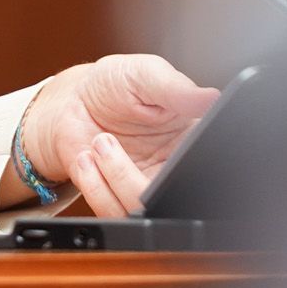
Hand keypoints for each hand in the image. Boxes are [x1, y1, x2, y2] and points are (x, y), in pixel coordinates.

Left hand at [21, 55, 218, 216]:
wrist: (74, 100)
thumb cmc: (115, 84)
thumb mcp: (147, 75)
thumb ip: (177, 89)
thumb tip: (212, 97)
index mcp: (192, 143)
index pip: (210, 171)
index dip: (192, 167)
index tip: (169, 147)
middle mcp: (171, 172)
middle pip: (175, 201)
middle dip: (142, 178)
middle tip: (111, 140)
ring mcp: (143, 189)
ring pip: (142, 212)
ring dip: (115, 177)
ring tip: (100, 142)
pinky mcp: (115, 199)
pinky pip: (112, 212)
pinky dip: (95, 186)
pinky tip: (87, 157)